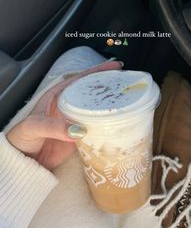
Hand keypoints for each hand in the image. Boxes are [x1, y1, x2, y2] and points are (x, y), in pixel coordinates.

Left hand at [6, 61, 122, 170]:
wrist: (24, 160)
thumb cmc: (23, 137)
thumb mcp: (34, 126)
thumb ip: (53, 127)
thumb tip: (79, 130)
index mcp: (59, 96)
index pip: (81, 79)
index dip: (98, 71)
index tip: (115, 66)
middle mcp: (70, 106)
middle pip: (93, 93)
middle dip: (110, 87)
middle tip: (128, 85)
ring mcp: (76, 121)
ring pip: (97, 110)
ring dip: (111, 107)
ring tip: (129, 103)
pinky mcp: (81, 137)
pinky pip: (97, 129)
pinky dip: (108, 126)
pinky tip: (119, 125)